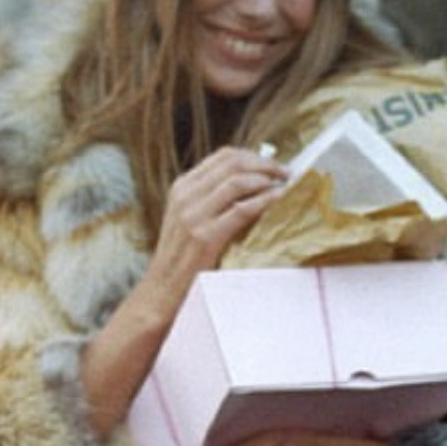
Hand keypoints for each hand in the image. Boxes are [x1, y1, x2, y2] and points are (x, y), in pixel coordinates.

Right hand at [141, 147, 287, 320]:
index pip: (223, 157)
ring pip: (238, 181)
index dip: (253, 156)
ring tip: (284, 184)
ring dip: (266, 179)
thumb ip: (211, 199)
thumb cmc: (181, 258)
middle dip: (265, 164)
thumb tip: (251, 184)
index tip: (272, 164)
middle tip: (285, 171)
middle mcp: (186, 195)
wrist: (161, 289)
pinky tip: (278, 200)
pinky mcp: (205, 236)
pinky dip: (264, 201)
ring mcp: (193, 215)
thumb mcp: (189, 218)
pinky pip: (241, 210)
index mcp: (182, 187)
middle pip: (233, 163)